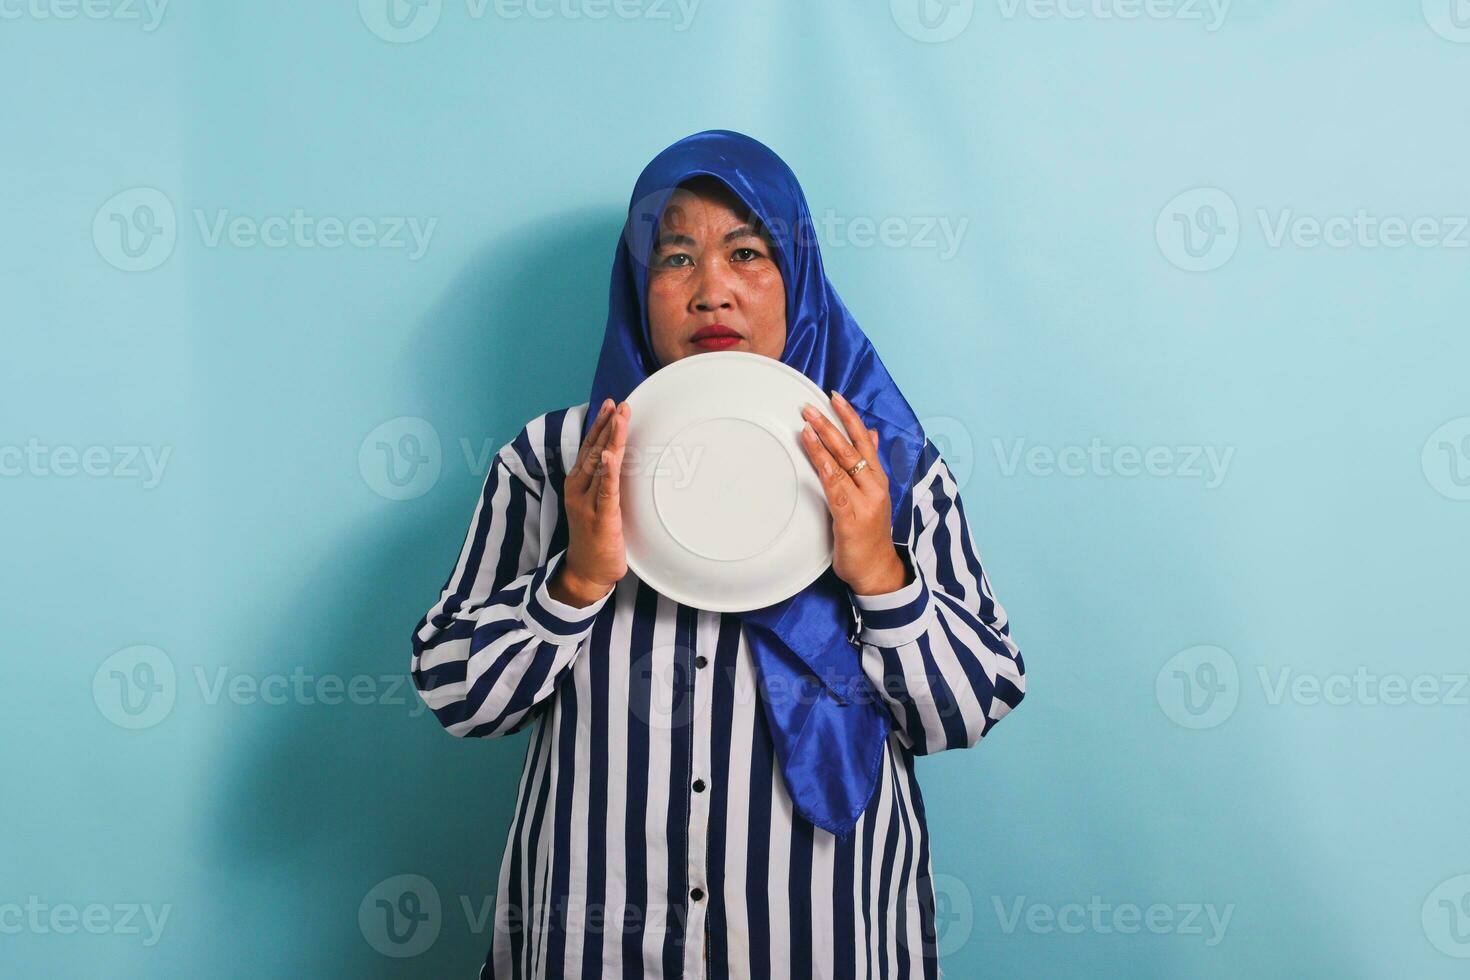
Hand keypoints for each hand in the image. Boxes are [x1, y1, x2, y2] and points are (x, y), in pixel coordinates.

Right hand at [551, 398, 630, 606]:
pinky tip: (611, 455)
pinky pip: (606, 490)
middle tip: (618, 403)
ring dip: (610, 439)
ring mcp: (588, 503)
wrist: (587, 572)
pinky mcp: (601, 518)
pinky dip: (609, 471)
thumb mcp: (598, 504)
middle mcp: (579, 489)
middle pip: (594, 450)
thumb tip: (620, 461)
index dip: (599, 425)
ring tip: (619, 417)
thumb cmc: (595, 537)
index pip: (589, 448)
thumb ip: (605, 483)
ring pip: (600, 464)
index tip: (610, 405)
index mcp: (578, 484)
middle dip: (607, 425)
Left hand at [798, 391, 910, 595]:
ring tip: (806, 423)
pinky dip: (825, 469)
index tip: (834, 396)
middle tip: (809, 406)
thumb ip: (870, 464)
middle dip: (830, 424)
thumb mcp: (873, 495)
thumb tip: (872, 433)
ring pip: (843, 464)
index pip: (865, 440)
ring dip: (824, 441)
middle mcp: (874, 486)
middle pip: (852, 448)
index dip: (850, 417)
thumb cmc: (870, 534)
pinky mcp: (851, 519)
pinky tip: (815, 455)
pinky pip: (836, 489)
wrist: (877, 570)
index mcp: (878, 479)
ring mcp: (864, 502)